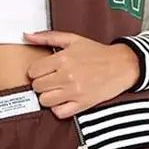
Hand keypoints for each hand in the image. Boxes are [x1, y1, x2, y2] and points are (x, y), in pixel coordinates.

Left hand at [22, 30, 139, 118]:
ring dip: (48, 96)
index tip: (43, 71)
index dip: (36, 72)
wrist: (121, 65)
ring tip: (57, 90)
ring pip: (45, 101)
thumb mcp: (72, 39)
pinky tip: (64, 100)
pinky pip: (59, 113)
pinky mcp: (83, 104)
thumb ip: (47, 37)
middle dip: (41, 84)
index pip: (33, 72)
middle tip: (51, 80)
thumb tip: (26, 35)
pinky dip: (59, 108)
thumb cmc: (97, 52)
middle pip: (37, 87)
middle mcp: (67, 76)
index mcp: (62, 59)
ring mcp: (75, 92)